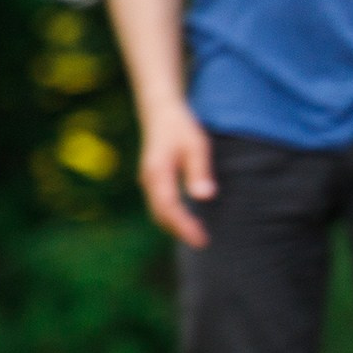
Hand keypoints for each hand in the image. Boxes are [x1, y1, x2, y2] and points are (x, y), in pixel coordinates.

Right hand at [137, 102, 215, 247]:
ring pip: (158, 212)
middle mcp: (149, 180)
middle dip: (180, 231)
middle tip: (202, 242)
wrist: (160, 110)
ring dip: (176, 226)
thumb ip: (200, 171)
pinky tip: (188, 222)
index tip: (200, 240)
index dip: (184, 226)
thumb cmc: (181, 127)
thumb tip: (204, 197)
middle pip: (161, 215)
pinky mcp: (152, 181)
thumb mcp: (196, 145)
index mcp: (158, 172)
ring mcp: (148, 181)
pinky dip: (172, 217)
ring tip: (198, 236)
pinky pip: (160, 205)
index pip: (169, 208)